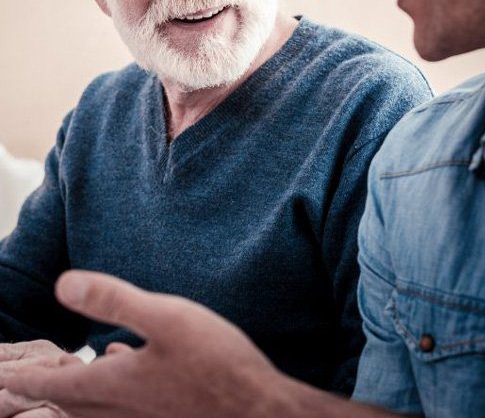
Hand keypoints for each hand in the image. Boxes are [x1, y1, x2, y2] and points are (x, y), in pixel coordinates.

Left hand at [0, 271, 284, 417]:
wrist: (257, 409)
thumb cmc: (216, 363)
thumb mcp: (167, 318)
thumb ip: (115, 301)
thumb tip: (63, 284)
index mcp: (115, 382)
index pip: (51, 382)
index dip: (19, 376)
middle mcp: (121, 407)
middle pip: (62, 402)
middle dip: (32, 389)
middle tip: (12, 380)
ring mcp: (143, 415)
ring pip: (87, 408)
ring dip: (64, 392)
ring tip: (55, 375)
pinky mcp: (162, 413)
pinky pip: (114, 407)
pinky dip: (100, 391)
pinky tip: (117, 364)